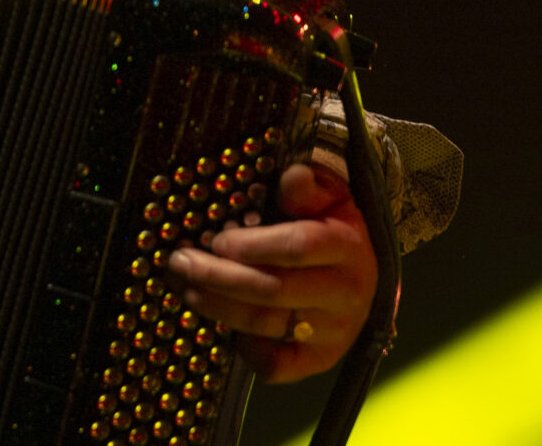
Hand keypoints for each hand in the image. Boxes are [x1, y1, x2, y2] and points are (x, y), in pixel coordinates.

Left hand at [163, 161, 378, 383]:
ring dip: (217, 306)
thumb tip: (295, 177)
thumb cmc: (330, 230)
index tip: (218, 240)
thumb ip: (308, 188)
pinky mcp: (320, 359)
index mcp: (346, 247)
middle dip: (217, 276)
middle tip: (179, 263)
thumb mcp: (327, 199)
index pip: (298, 247)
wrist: (362, 277)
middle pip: (273, 289)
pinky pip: (277, 365)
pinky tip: (221, 325)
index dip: (252, 245)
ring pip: (265, 324)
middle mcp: (345, 293)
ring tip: (184, 287)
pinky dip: (245, 349)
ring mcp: (334, 331)